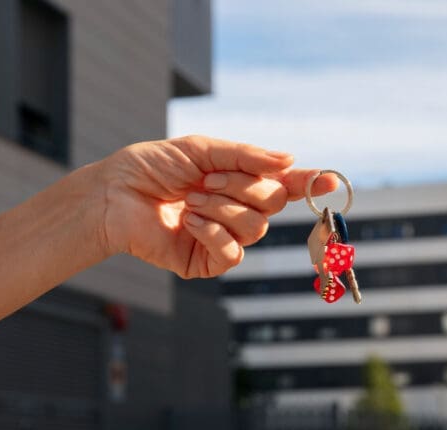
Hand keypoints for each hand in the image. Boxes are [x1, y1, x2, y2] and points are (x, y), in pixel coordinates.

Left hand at [95, 135, 337, 277]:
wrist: (115, 193)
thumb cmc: (154, 166)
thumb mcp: (203, 149)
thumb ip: (248, 155)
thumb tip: (291, 161)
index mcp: (241, 182)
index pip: (286, 185)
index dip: (310, 183)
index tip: (331, 180)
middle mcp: (239, 210)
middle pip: (274, 203)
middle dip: (240, 186)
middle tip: (205, 179)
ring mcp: (226, 238)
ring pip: (256, 227)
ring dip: (221, 207)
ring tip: (189, 199)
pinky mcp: (208, 262)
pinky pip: (233, 253)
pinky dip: (211, 232)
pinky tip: (186, 221)